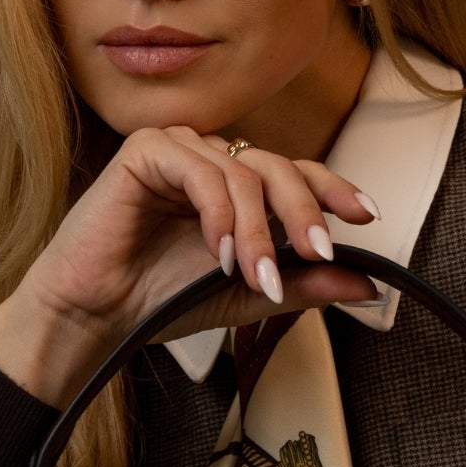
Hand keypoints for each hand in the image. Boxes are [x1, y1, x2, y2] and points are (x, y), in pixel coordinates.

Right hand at [0, 125, 381, 406]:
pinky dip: (219, 214)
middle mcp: (211, 160)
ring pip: (243, 173)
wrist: (98, 317)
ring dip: (258, 231)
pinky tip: (218, 253)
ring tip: (254, 276)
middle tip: (319, 253)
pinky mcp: (147, 149)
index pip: (295, 175)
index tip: (366, 217)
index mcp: (236, 187)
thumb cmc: (161, 301)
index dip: (332, 190)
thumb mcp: (248, 294)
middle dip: (304, 214)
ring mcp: (180, 150)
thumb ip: (305, 284)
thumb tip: (367, 285)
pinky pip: (202, 170)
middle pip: (278, 168)